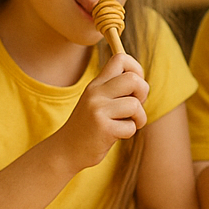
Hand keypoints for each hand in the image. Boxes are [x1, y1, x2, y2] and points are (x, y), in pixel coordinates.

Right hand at [53, 52, 148, 170]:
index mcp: (96, 84)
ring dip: (139, 118)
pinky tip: (117, 134)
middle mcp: (96, 93)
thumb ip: (114, 89)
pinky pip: (130, 127)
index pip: (120, 58)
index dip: (136, 69)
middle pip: (133, 79)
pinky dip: (129, 133)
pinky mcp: (102, 128)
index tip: (134, 87)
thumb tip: (141, 82)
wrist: (66, 150)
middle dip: (143, 92)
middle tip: (135, 106)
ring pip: (135, 105)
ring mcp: (98, 110)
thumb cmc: (90, 126)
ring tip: (129, 123)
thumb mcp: (97, 101)